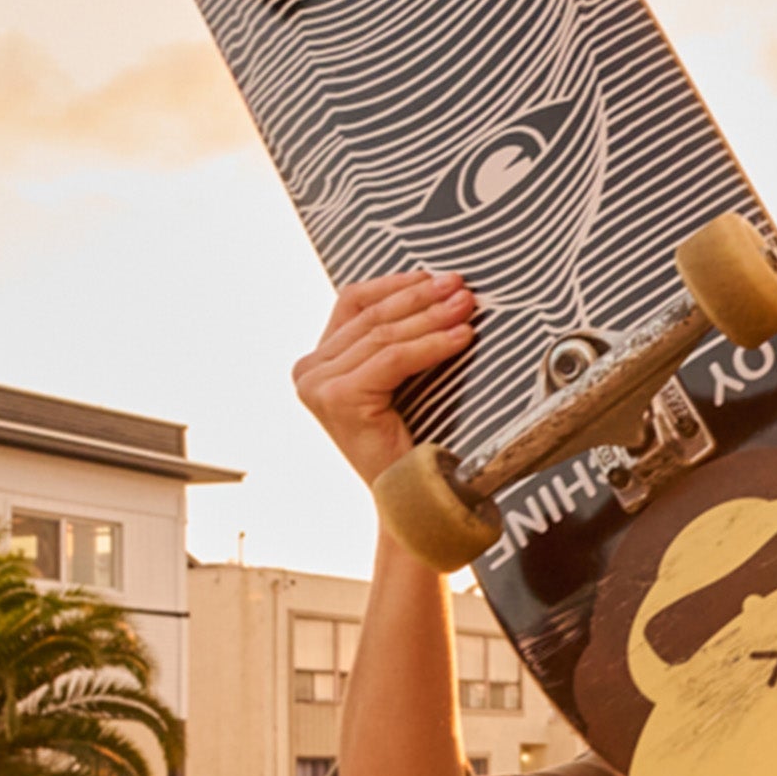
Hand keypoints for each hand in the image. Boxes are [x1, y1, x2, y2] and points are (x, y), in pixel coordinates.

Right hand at [290, 270, 478, 481]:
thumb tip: (435, 285)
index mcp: (317, 363)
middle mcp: (309, 372)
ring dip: (432, 315)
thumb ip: (396, 338)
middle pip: (371, 316)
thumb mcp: (398, 380)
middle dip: (421, 296)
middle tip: (460, 285)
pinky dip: (433, 344)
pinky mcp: (338, 399)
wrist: (410, 499)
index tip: (435, 276)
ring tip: (467, 306)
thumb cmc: (410, 442)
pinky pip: (395, 359)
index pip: (353, 303)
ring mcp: (319, 386)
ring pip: (384, 335)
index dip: (395, 284)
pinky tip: (462, 337)